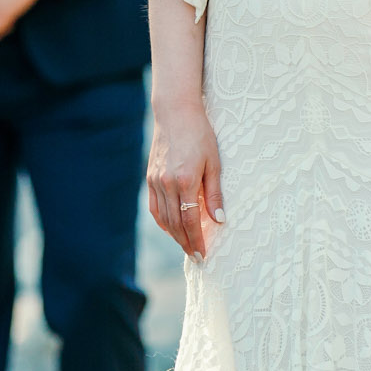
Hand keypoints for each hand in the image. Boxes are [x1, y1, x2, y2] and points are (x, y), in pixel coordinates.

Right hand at [147, 100, 223, 260]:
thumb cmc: (200, 135)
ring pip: (163, 218)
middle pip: (176, 223)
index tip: (203, 256)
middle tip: (197, 257)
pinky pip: (154, 207)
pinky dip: (162, 221)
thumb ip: (215, 193)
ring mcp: (156, 181)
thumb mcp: (214, 162)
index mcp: (186, 180)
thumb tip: (220, 220)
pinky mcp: (150, 177)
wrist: (176, 113)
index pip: (191, 220)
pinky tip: (171, 228)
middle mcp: (167, 183)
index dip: (197, 240)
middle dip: (186, 243)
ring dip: (175, 235)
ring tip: (187, 246)